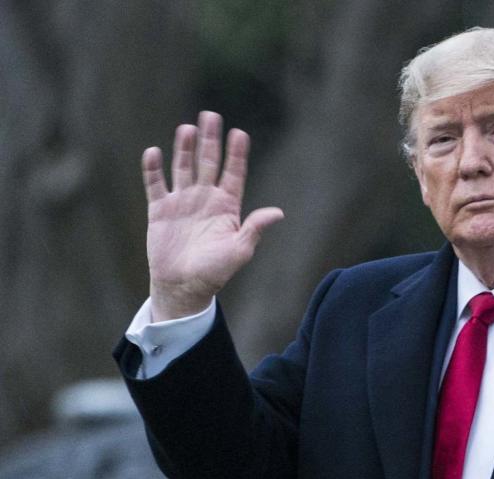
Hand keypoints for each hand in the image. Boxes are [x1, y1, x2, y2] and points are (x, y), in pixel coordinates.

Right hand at [143, 111, 283, 319]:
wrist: (184, 286)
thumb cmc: (215, 272)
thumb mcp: (239, 250)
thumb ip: (254, 228)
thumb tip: (278, 213)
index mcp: (227, 207)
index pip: (234, 174)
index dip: (237, 154)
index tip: (240, 133)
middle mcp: (205, 199)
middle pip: (208, 163)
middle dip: (210, 140)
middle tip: (211, 115)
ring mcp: (182, 202)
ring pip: (183, 168)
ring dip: (184, 148)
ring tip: (187, 128)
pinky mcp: (159, 210)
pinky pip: (155, 184)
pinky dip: (153, 169)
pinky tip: (154, 152)